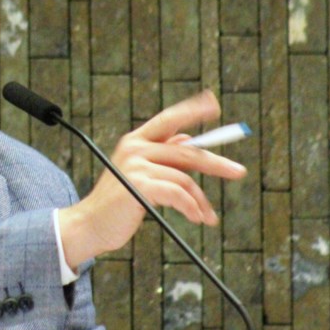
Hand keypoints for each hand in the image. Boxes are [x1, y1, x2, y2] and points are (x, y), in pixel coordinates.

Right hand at [58, 91, 246, 268]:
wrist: (91, 225)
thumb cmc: (118, 203)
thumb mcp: (140, 174)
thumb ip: (163, 158)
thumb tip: (190, 143)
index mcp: (135, 141)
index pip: (169, 118)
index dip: (193, 110)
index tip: (214, 105)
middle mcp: (135, 147)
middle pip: (186, 150)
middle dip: (216, 162)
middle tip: (238, 171)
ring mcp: (136, 165)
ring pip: (185, 178)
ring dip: (200, 200)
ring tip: (206, 216)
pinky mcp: (140, 185)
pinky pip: (178, 194)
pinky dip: (191, 208)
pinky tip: (196, 218)